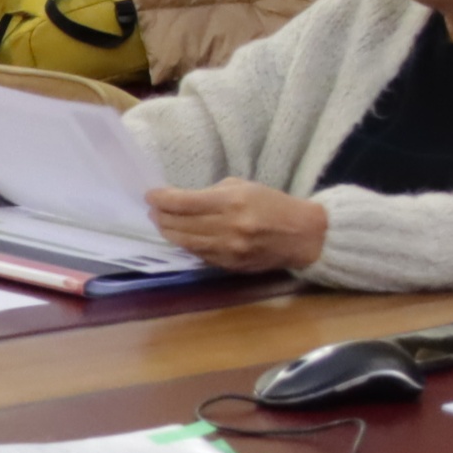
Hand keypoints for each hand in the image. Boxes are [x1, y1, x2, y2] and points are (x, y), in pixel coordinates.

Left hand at [143, 178, 330, 271]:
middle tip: (152, 209)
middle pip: (180, 224)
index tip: (150, 195)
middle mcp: (227, 227)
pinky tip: (180, 237)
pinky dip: (186, 245)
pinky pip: (199, 254)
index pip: (184, 202)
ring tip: (161, 223)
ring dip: (168, 232)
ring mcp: (228, 249)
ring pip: (185, 242)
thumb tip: (183, 200)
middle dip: (161, 216)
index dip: (162, 199)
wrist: (302, 235)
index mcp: (232, 202)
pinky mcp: (230, 265)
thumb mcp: (245, 187)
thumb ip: (213, 194)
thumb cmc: (274, 205)